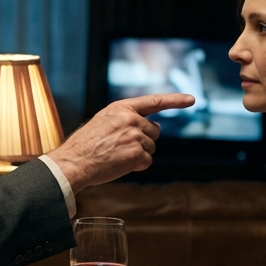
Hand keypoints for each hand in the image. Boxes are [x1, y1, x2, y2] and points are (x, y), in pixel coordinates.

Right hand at [46, 94, 195, 192]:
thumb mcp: (104, 121)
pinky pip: (147, 162)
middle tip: (121, 147)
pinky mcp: (136, 153)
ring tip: (116, 155)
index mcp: (122, 108)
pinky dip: (136, 166)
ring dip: (138, 155)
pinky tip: (120, 164)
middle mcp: (130, 119)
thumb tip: (155, 128)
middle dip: (144, 141)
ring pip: (151, 148)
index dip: (175, 100)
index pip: (154, 101)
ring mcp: (134, 136)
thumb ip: (128, 119)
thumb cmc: (86, 145)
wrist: (74, 162)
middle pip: (154, 132)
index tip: (191, 99)